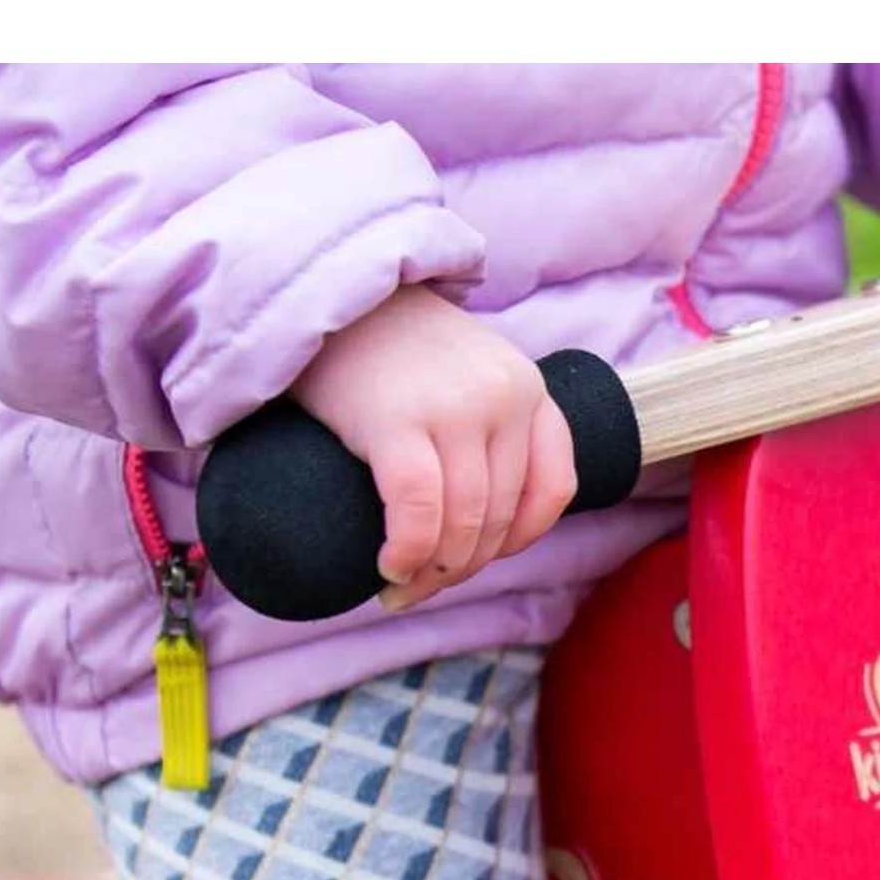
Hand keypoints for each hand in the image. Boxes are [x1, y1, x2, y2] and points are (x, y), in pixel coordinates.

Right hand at [293, 285, 575, 610]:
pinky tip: (389, 566)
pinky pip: (419, 513)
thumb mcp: (466, 375)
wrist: (325, 292)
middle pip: (501, 516)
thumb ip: (491, 427)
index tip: (476, 556)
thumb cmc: (390, 350)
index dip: (518, 540)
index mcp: (529, 388)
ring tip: (400, 586)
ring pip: (464, 523)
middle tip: (422, 587)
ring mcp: (455, 407)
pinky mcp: (398, 420)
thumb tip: (487, 524)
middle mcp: (504, 396)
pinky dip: (408, 553)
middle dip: (463, 568)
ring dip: (434, 573)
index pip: (553, 489)